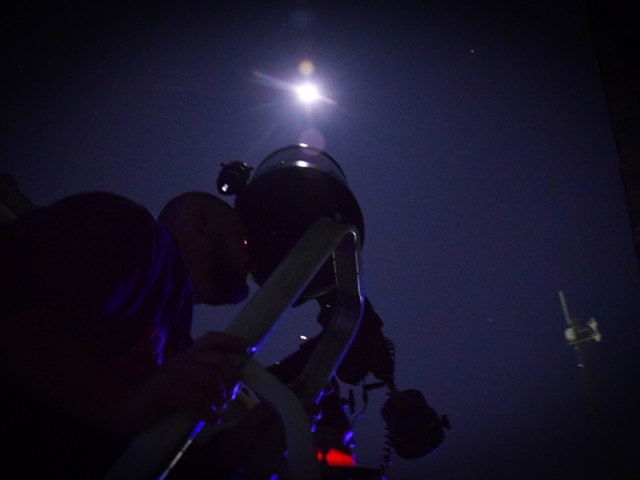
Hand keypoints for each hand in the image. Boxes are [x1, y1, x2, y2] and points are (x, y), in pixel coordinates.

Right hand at [122, 331, 248, 430]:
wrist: (125, 405)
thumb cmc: (157, 393)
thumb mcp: (180, 377)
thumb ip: (199, 375)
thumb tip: (227, 383)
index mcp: (187, 355)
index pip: (211, 339)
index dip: (230, 341)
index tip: (246, 348)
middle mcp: (182, 360)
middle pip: (217, 360)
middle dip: (230, 377)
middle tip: (230, 394)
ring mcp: (174, 375)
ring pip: (209, 378)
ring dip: (219, 395)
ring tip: (218, 406)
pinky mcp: (167, 392)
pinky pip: (196, 399)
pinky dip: (208, 411)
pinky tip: (210, 419)